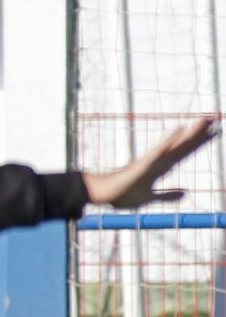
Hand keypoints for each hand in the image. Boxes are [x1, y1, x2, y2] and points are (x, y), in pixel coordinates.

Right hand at [84, 117, 219, 209]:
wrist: (102, 195)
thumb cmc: (122, 195)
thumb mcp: (150, 198)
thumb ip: (167, 195)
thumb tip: (186, 193)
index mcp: (161, 167)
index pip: (184, 153)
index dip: (199, 143)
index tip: (215, 132)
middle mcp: (158, 161)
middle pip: (183, 146)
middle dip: (200, 133)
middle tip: (214, 118)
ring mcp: (150, 161)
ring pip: (175, 145)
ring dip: (190, 133)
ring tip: (205, 120)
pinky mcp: (141, 165)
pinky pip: (158, 151)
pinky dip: (169, 141)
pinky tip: (179, 130)